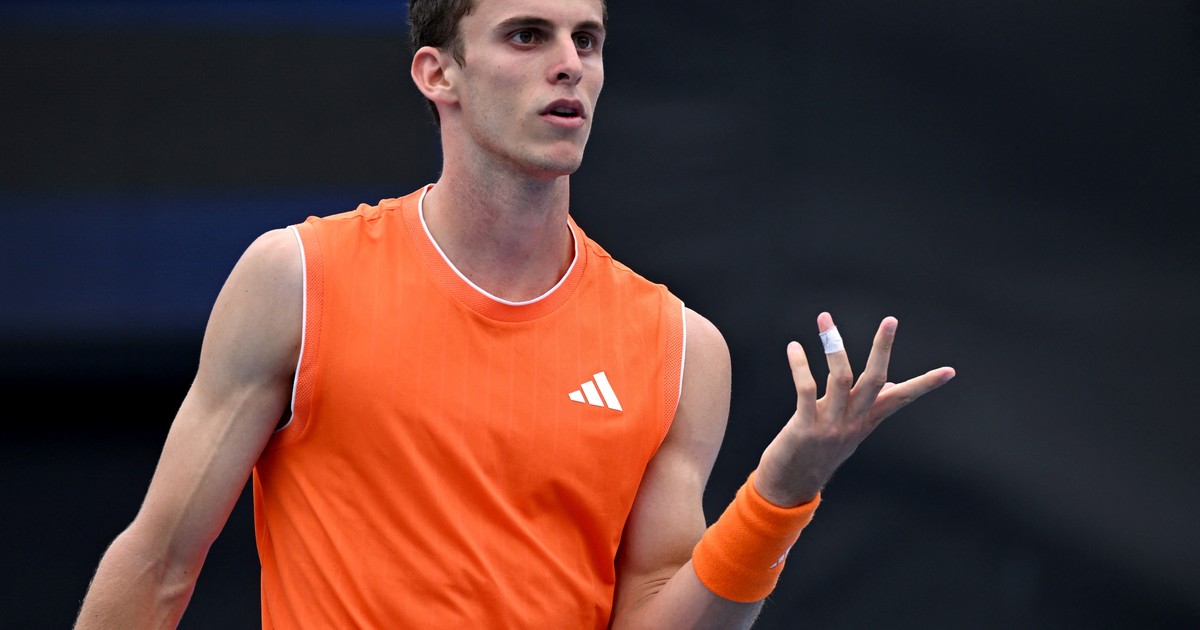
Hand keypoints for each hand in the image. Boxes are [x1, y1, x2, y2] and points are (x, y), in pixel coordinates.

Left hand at [754, 312, 955, 506]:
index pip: (902, 398)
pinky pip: (806, 390)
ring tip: (824, 319)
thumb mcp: (849, 431)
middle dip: (883, 349)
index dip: (925, 384)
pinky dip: (800, 366)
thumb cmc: (817, 452)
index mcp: (866, 421)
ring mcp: (830, 425)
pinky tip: (794, 347)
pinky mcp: (805, 427)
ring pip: (841, 379)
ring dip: (834, 346)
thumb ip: (868, 407)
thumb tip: (893, 384)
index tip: (950, 371)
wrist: (790, 487)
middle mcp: (852, 422)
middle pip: (876, 380)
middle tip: (891, 320)